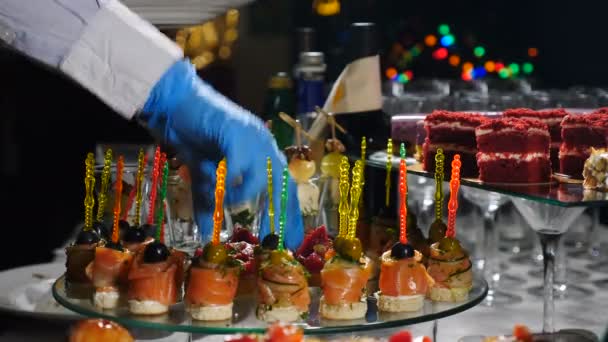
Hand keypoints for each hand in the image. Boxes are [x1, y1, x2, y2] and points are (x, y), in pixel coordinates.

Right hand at [141, 60, 302, 248]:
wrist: (175, 104)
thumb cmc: (193, 137)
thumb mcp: (204, 176)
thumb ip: (209, 202)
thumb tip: (207, 234)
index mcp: (263, 153)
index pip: (284, 187)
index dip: (290, 214)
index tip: (292, 239)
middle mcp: (264, 145)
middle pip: (284, 184)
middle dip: (282, 213)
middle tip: (276, 238)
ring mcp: (254, 137)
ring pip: (262, 176)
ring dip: (242, 195)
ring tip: (224, 201)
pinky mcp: (237, 133)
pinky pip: (239, 166)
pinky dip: (229, 181)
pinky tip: (217, 186)